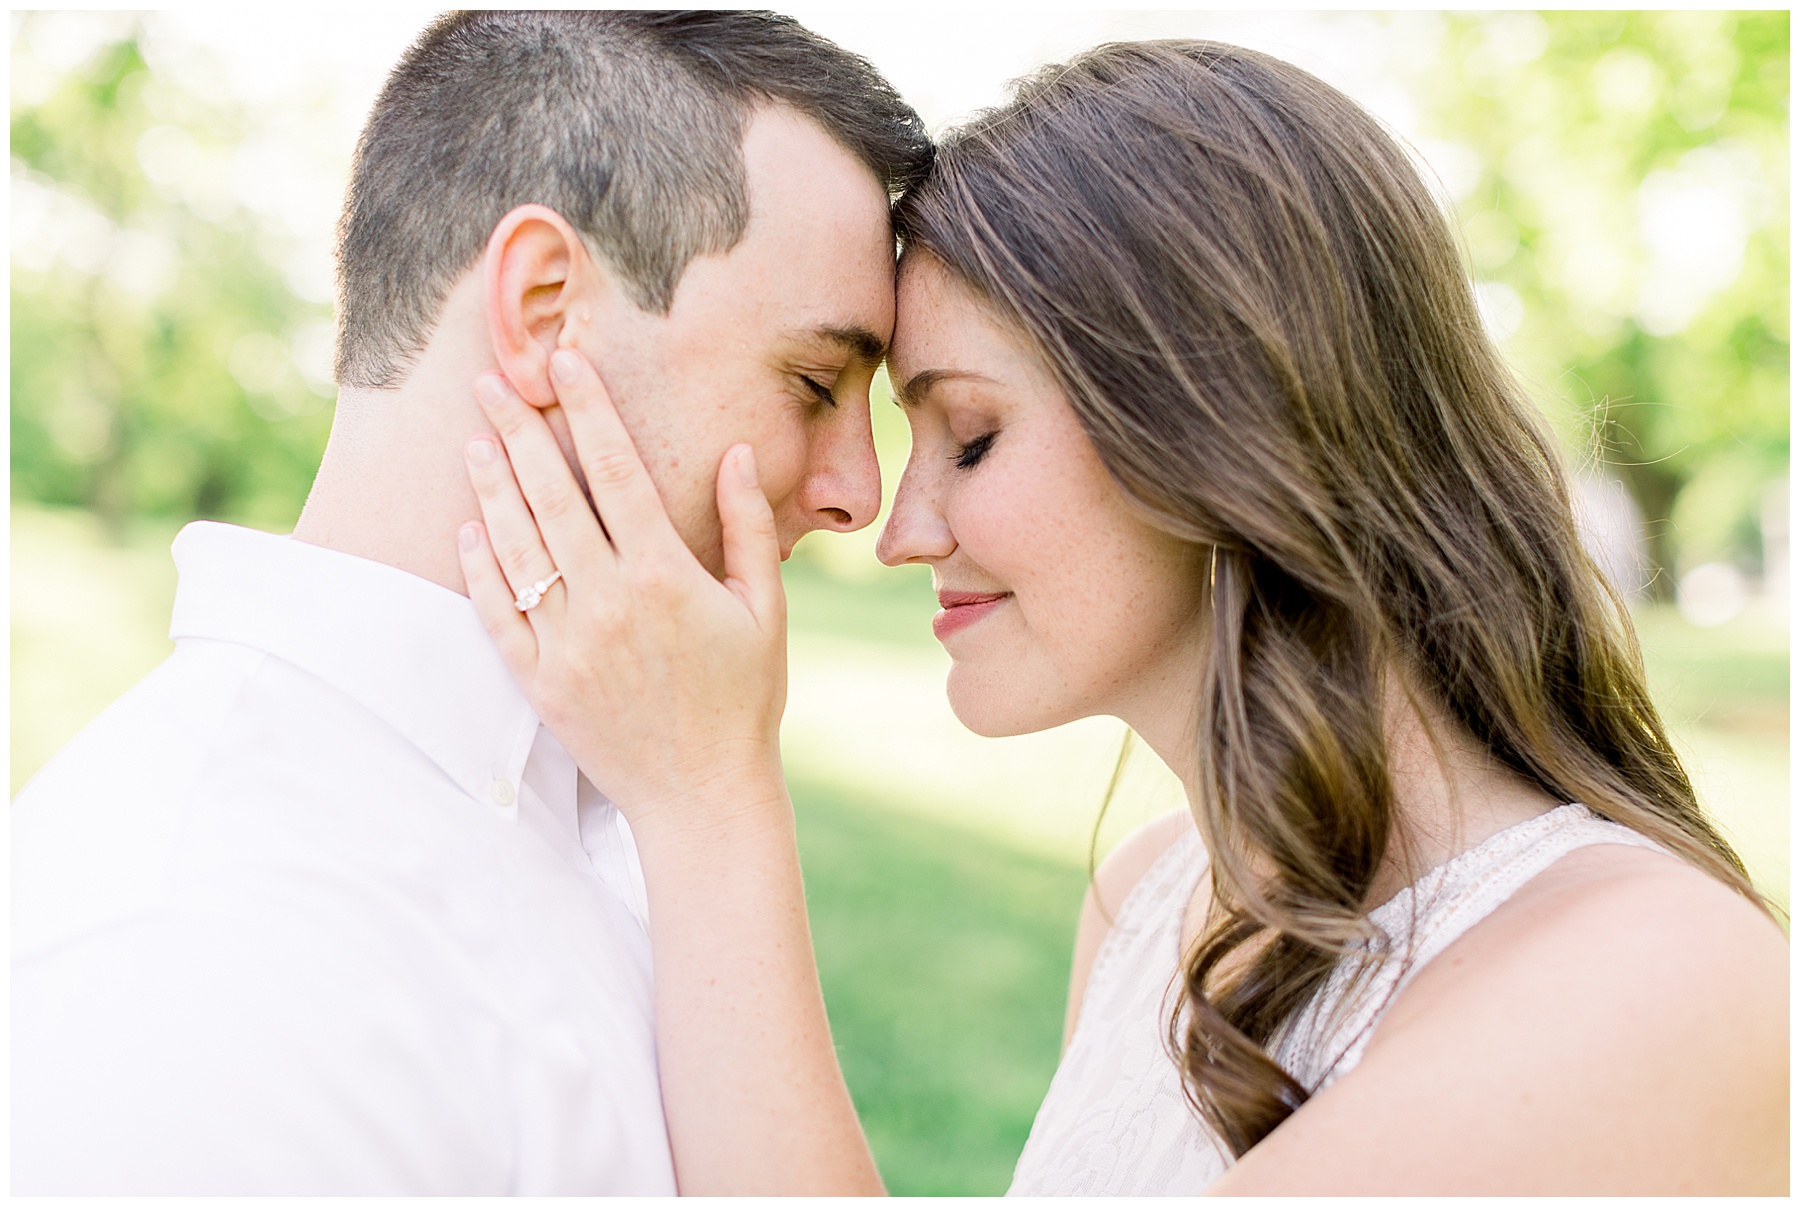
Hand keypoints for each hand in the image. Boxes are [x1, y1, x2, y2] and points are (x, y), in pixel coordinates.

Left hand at [457, 347, 788, 837]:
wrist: (702, 795)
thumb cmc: (744, 699)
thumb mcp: (764, 610)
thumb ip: (748, 528)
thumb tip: (738, 453)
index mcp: (666, 576)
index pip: (617, 471)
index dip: (587, 409)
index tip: (563, 362)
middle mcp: (610, 602)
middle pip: (551, 496)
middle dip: (518, 431)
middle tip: (489, 381)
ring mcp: (569, 643)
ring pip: (516, 548)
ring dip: (490, 488)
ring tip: (473, 440)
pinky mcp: (541, 683)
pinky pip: (497, 615)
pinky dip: (480, 570)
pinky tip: (469, 530)